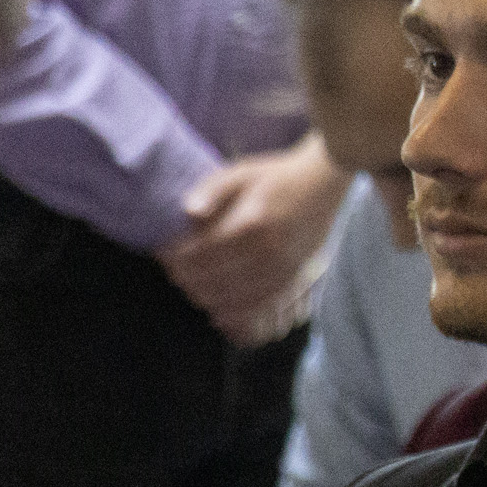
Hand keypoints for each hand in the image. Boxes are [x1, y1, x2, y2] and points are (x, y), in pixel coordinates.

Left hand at [159, 135, 349, 340]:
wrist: (323, 183)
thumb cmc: (278, 176)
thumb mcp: (241, 172)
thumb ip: (212, 190)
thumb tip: (187, 211)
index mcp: (250, 223)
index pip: (199, 254)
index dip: (174, 259)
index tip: (162, 254)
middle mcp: (267, 251)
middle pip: (211, 279)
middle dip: (185, 278)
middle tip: (173, 270)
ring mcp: (282, 268)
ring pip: (232, 298)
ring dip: (204, 296)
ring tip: (191, 285)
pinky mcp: (292, 278)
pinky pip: (257, 306)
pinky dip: (233, 314)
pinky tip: (218, 312)